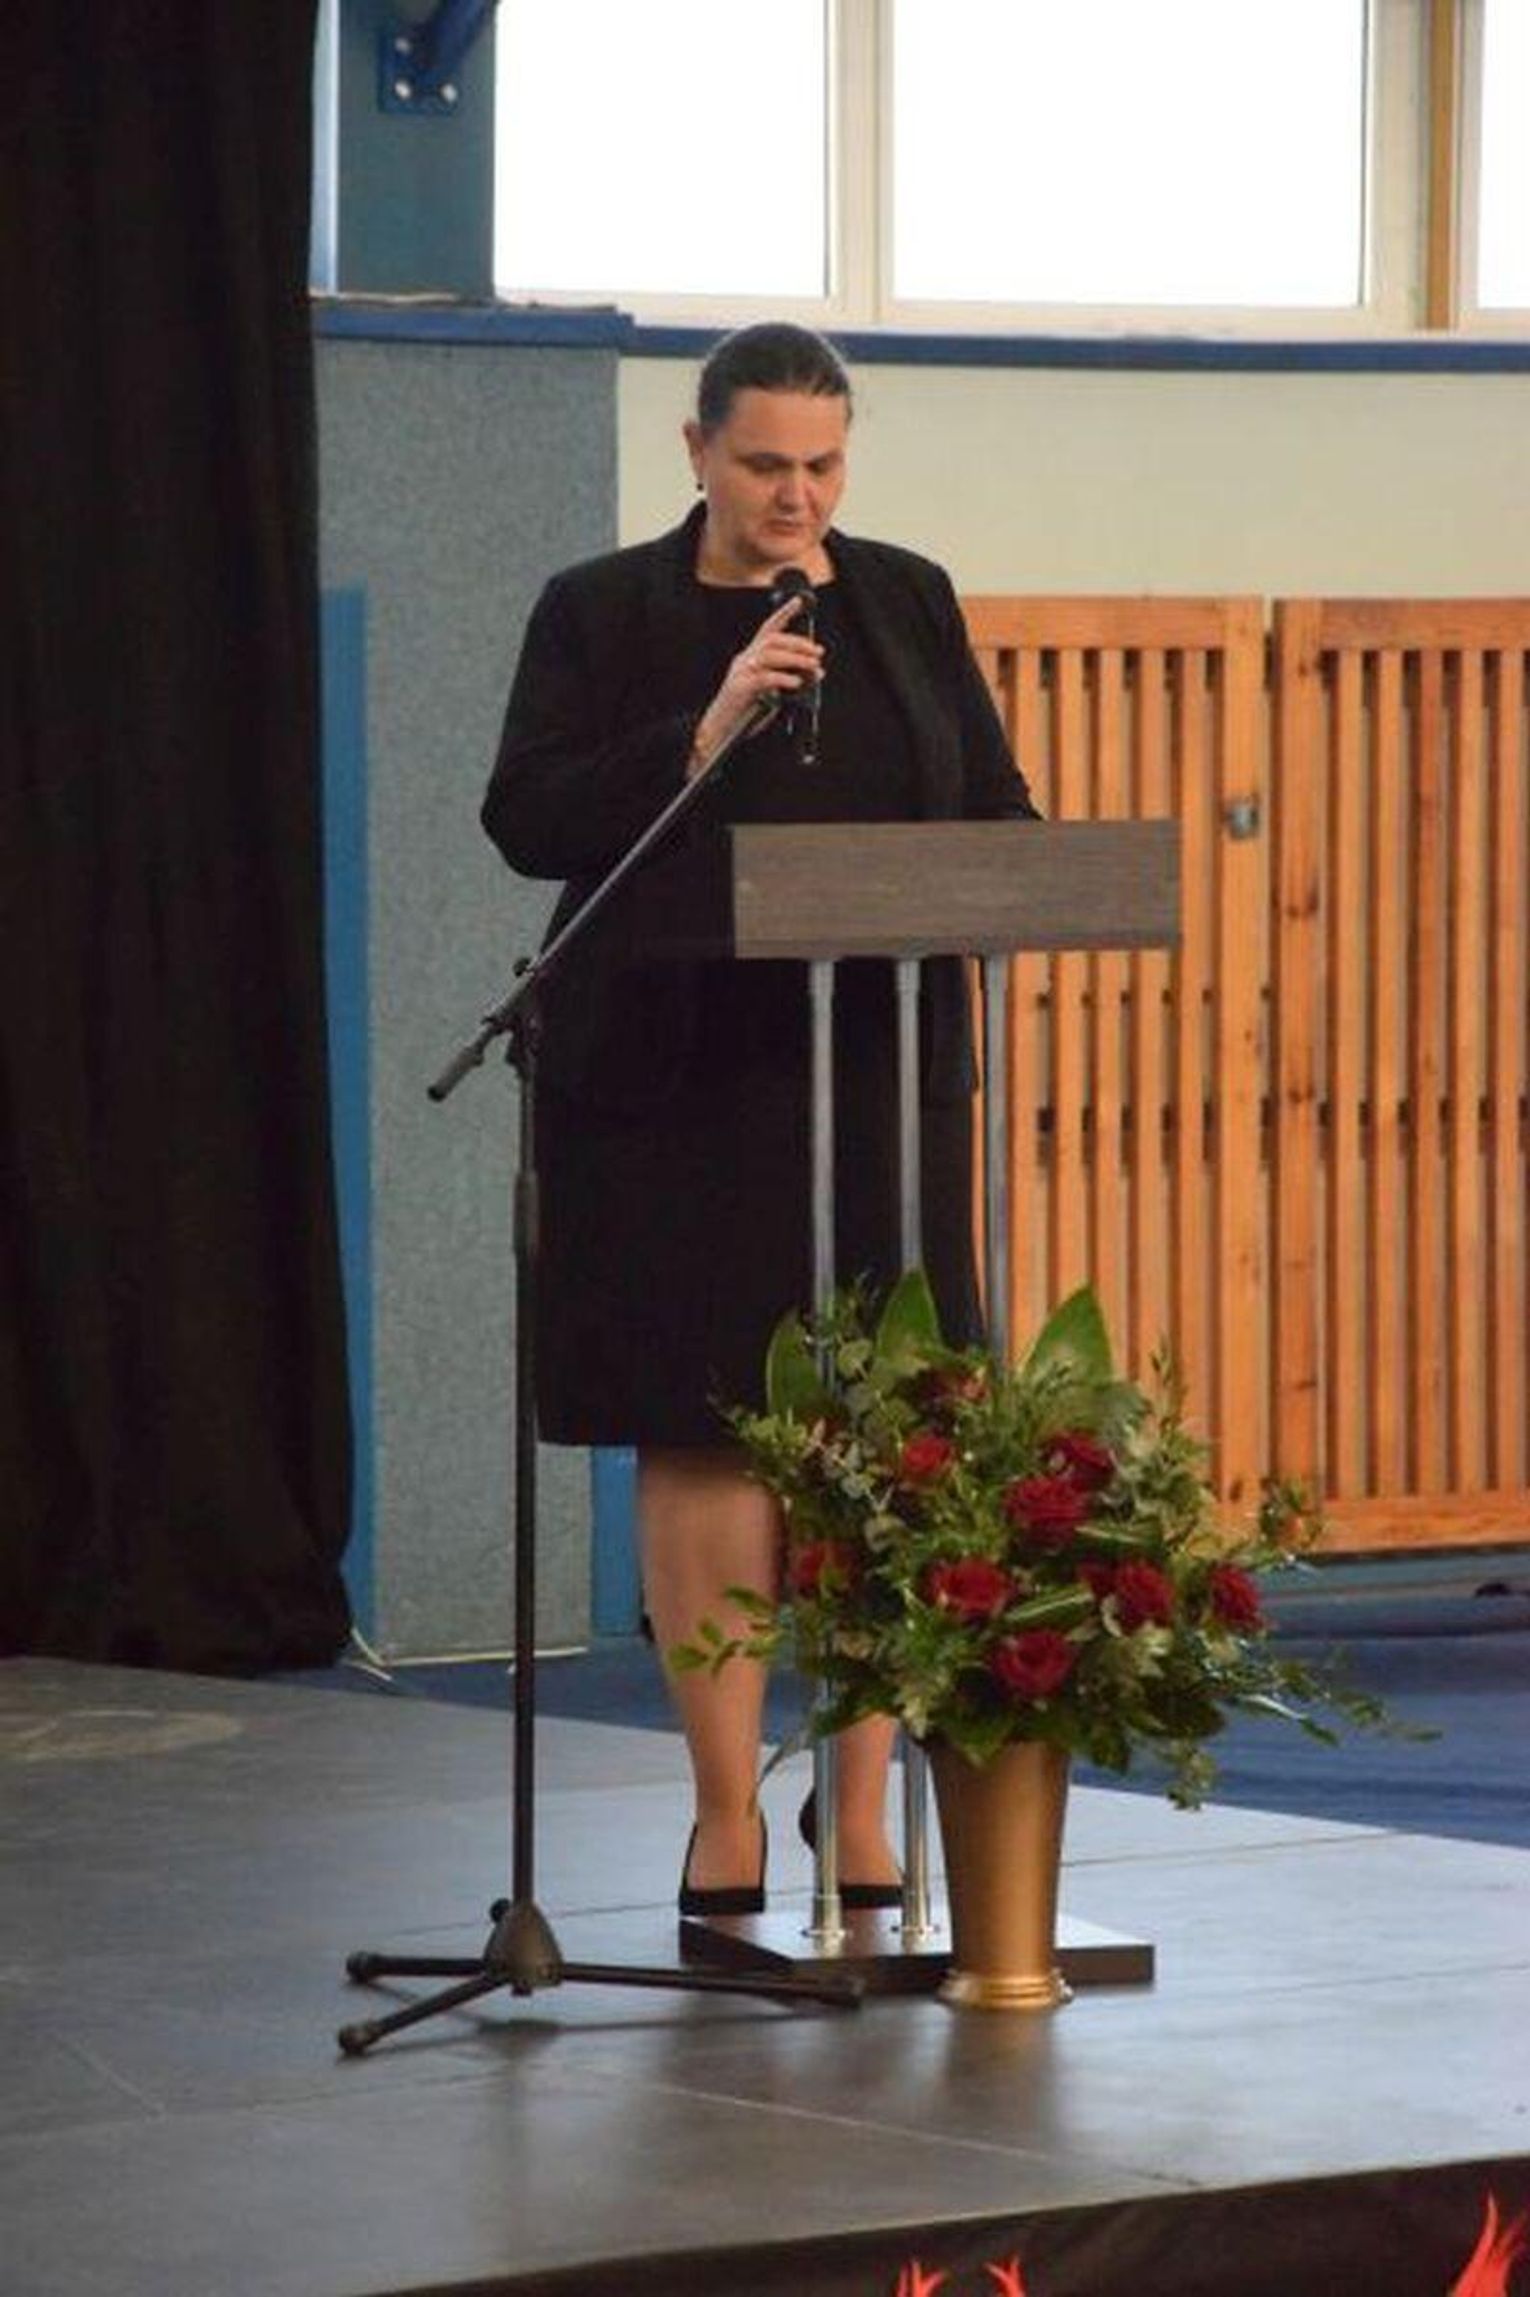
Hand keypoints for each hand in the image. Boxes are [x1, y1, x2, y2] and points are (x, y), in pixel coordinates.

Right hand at [687, 595, 822, 777]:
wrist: (718, 732)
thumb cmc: (744, 714)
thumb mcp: (769, 693)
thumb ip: (786, 679)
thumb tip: (813, 672)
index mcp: (750, 658)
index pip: (767, 629)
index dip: (784, 613)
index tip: (800, 600)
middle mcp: (744, 661)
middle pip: (772, 640)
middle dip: (798, 643)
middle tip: (818, 653)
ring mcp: (740, 673)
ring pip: (769, 655)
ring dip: (796, 659)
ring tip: (813, 667)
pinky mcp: (739, 689)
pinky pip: (764, 678)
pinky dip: (783, 678)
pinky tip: (796, 683)